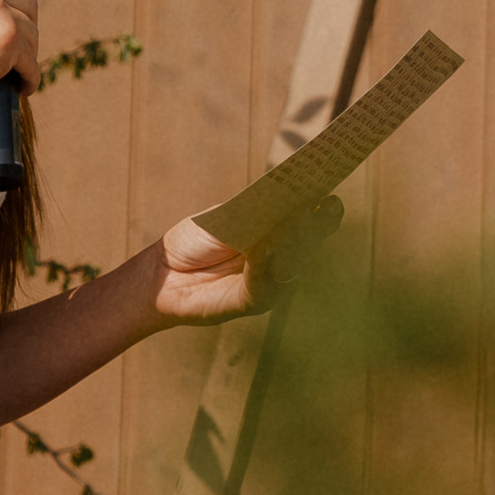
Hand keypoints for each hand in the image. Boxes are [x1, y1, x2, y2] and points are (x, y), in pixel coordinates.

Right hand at [0, 0, 37, 136]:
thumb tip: (8, 4)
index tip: (20, 12)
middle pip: (29, 2)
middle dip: (25, 28)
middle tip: (15, 50)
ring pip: (32, 33)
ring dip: (26, 55)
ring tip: (12, 72)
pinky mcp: (6, 41)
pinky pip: (32, 62)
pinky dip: (29, 78)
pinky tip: (20, 87)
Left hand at [149, 197, 343, 328]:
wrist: (164, 272)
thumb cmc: (197, 240)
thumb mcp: (228, 216)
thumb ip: (256, 210)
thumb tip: (289, 194)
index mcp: (282, 236)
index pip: (313, 222)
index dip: (325, 209)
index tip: (331, 191)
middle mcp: (283, 262)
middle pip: (310, 245)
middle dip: (317, 224)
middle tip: (323, 204)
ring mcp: (271, 285)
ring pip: (292, 265)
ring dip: (294, 241)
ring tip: (297, 218)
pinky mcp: (251, 303)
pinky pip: (263, 284)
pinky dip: (264, 264)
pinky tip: (265, 246)